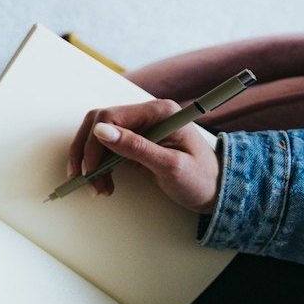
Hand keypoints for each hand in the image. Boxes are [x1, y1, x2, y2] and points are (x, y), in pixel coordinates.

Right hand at [68, 99, 219, 211]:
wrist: (217, 192)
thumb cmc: (201, 179)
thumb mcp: (170, 166)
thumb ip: (136, 147)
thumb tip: (101, 130)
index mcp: (159, 112)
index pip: (111, 116)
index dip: (94, 142)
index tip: (91, 169)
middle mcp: (147, 114)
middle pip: (99, 123)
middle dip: (88, 153)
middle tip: (86, 178)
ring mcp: (141, 127)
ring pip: (98, 136)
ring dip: (91, 161)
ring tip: (98, 187)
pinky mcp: (136, 142)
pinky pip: (107, 148)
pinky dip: (99, 166)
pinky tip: (103, 182)